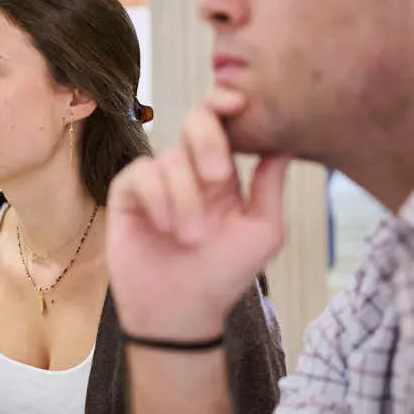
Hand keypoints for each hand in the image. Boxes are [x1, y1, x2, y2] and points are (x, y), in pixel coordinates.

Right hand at [106, 87, 291, 337]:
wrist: (182, 311)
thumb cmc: (225, 274)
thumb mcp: (263, 230)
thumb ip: (271, 184)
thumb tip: (286, 141)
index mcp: (223, 172)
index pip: (223, 122)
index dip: (225, 102)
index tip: (238, 102)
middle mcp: (189, 169)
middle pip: (194, 120)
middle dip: (208, 139)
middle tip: (219, 178)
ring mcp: (156, 180)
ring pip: (170, 159)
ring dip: (185, 198)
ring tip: (191, 237)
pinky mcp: (127, 194)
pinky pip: (140, 176)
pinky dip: (156, 198)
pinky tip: (164, 227)